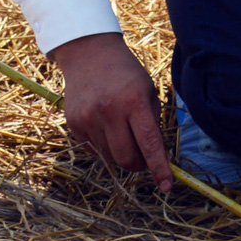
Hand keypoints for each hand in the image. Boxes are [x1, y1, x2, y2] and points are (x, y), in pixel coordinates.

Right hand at [48, 32, 170, 191]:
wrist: (89, 53)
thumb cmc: (126, 73)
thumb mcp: (148, 90)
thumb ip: (152, 122)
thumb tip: (157, 157)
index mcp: (133, 101)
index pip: (149, 143)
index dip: (159, 168)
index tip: (167, 186)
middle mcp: (109, 112)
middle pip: (126, 158)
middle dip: (139, 165)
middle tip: (145, 159)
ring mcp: (88, 119)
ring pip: (110, 157)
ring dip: (121, 154)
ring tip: (123, 133)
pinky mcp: (74, 124)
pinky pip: (94, 149)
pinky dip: (105, 146)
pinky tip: (106, 125)